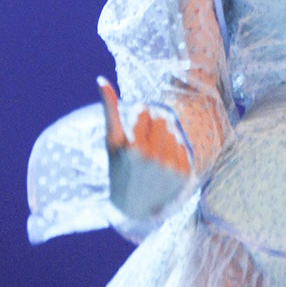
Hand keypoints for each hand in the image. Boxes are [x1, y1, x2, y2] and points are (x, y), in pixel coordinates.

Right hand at [97, 77, 190, 220]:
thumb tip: (102, 80)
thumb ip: (110, 109)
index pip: (144, 111)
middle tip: (144, 143)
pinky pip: (182, 144)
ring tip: (153, 155)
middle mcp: (153, 157)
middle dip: (153, 125)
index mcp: (133, 148)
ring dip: (163, 137)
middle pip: (162, 117)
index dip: (138, 119)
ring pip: (173, 130)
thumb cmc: (119, 168)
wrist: (134, 207)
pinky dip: (173, 149)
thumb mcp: (112, 141)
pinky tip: (163, 163)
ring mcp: (170, 165)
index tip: (133, 133)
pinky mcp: (184, 172)